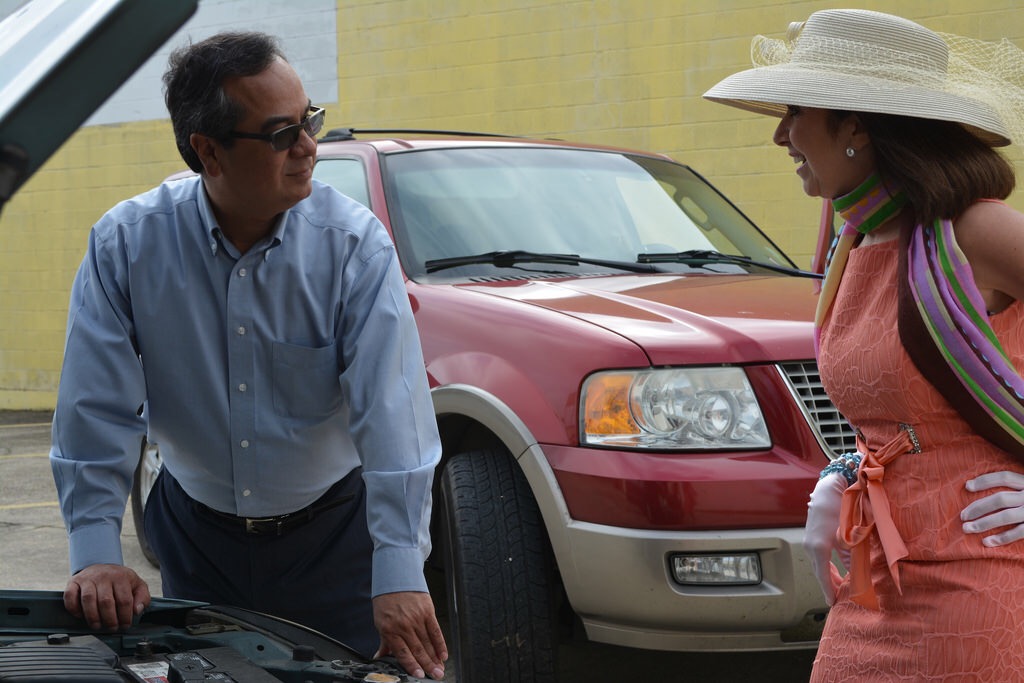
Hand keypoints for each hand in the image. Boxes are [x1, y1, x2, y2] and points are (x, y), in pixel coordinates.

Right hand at [64, 563, 150, 630]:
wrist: (101, 564)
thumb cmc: (119, 579)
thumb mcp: (137, 585)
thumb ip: (142, 598)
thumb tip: (137, 610)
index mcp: (121, 577)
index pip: (124, 600)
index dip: (125, 616)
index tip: (125, 625)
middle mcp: (104, 576)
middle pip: (106, 602)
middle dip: (109, 619)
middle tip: (111, 628)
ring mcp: (87, 578)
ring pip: (88, 599)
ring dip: (92, 617)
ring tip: (97, 625)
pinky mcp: (73, 582)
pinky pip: (70, 596)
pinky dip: (73, 608)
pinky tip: (80, 615)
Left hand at [373, 591, 447, 679]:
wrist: (396, 578)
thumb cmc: (387, 601)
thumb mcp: (381, 622)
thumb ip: (385, 642)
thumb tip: (379, 658)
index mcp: (390, 630)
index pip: (402, 652)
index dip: (412, 665)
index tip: (419, 675)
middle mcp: (404, 625)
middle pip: (418, 649)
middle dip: (427, 665)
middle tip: (436, 676)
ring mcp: (416, 618)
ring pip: (428, 643)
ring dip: (435, 658)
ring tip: (440, 669)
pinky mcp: (427, 611)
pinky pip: (435, 631)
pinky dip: (440, 643)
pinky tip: (443, 654)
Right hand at [804, 472, 848, 604]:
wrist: (828, 489)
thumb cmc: (841, 509)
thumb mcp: (850, 535)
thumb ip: (852, 556)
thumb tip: (857, 574)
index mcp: (818, 547)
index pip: (823, 576)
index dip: (829, 591)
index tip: (832, 604)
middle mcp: (810, 546)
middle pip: (819, 572)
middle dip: (830, 586)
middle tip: (840, 600)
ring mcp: (809, 541)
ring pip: (818, 565)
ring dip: (829, 576)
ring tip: (840, 588)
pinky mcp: (812, 537)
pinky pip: (818, 558)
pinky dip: (826, 567)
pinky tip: (835, 572)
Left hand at [962, 471, 1023, 546]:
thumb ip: (1016, 487)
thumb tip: (977, 487)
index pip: (1004, 477)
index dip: (984, 481)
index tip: (967, 487)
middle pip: (1000, 498)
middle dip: (978, 507)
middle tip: (962, 515)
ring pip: (1006, 516)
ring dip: (984, 523)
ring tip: (967, 528)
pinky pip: (1019, 532)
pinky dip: (1002, 538)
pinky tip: (987, 542)